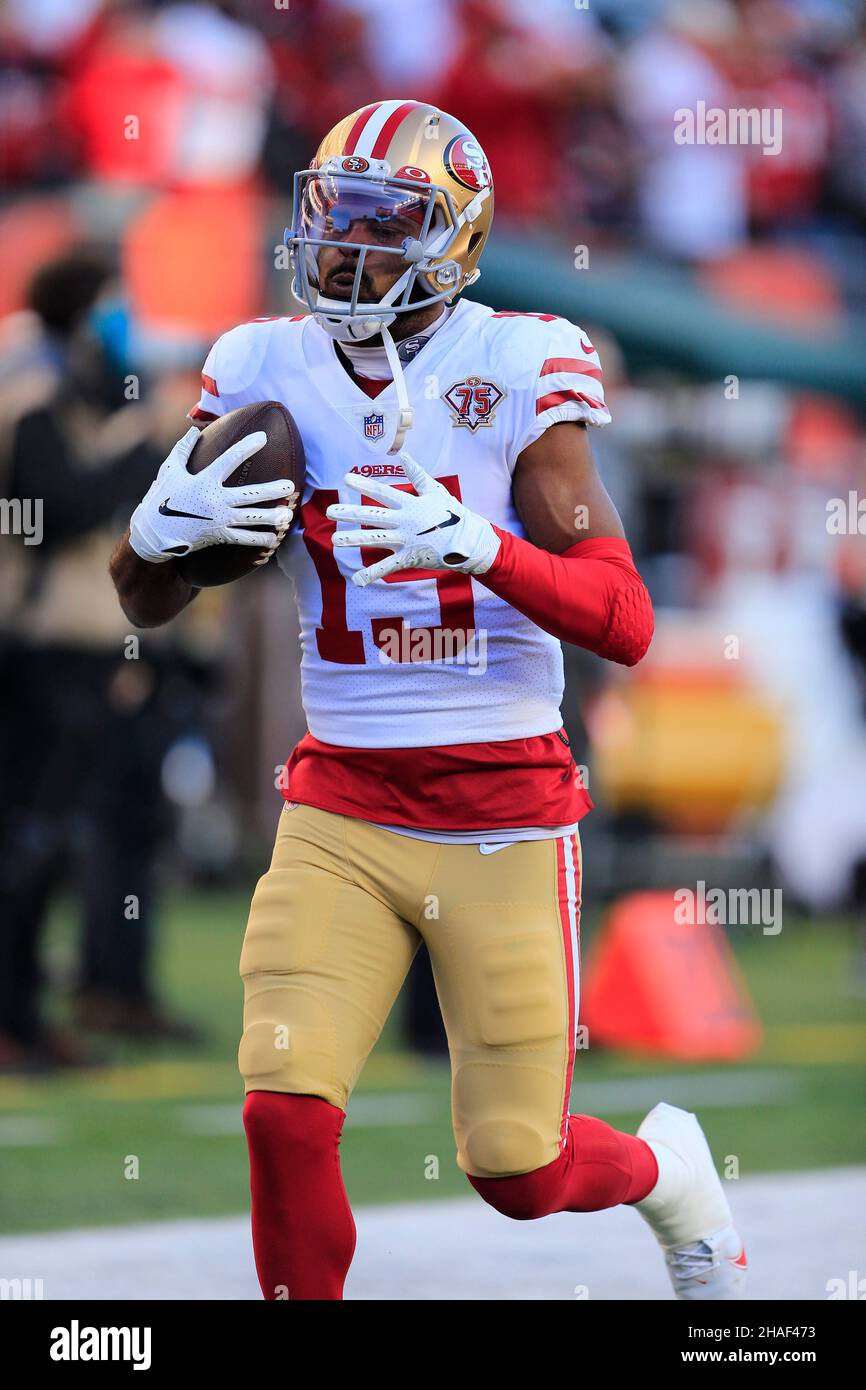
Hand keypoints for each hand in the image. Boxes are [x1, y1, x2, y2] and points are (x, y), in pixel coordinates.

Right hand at [129, 427, 295, 563]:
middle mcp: (216, 501)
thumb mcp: (170, 470)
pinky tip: (275, 539)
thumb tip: (194, 430)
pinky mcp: (220, 536)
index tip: (263, 437)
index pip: (229, 460)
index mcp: (205, 481)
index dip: (247, 447)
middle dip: (272, 490)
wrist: (154, 532)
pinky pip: (244, 539)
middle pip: (250, 495)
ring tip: (288, 515)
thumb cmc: (162, 497)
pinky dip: (260, 540)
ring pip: (252, 519)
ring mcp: (219, 520)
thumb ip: (183, 450)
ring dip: (272, 518)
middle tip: (290, 485)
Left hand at [327, 452, 500, 587]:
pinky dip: (372, 574)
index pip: (382, 492)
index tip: (346, 478)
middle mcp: (404, 521)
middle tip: (329, 511)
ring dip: (354, 540)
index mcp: (410, 504)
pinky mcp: (410, 558)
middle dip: (350, 513)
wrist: (469, 541)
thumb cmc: (453, 514)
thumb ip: (417, 475)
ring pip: (375, 539)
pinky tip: (357, 580)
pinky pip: (388, 567)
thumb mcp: (436, 491)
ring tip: (335, 540)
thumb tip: (403, 456)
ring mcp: (406, 540)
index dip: (364, 485)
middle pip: (372, 516)